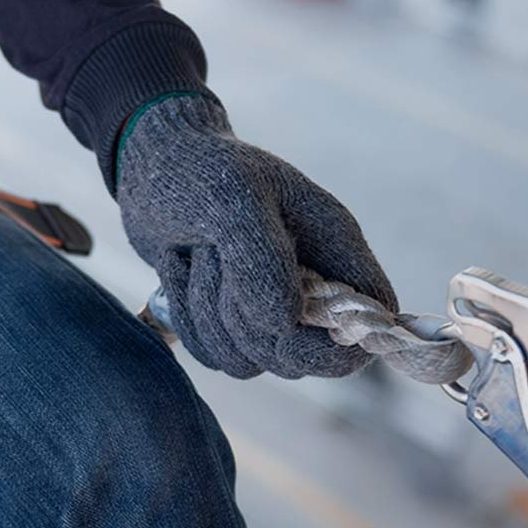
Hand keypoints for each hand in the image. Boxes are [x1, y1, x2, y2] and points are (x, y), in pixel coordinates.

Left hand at [115, 94, 394, 378]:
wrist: (151, 165)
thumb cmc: (199, 170)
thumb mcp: (232, 199)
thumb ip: (263, 261)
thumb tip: (282, 323)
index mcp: (334, 246)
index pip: (376, 315)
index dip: (346, 338)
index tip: (289, 321)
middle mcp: (311, 284)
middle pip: (304, 356)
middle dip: (249, 322)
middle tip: (217, 259)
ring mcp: (269, 308)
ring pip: (251, 361)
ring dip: (208, 316)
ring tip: (197, 256)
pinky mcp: (230, 323)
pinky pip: (214, 356)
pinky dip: (187, 320)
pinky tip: (181, 271)